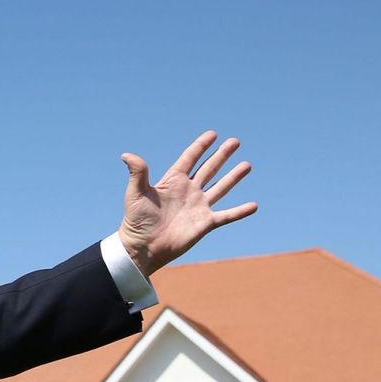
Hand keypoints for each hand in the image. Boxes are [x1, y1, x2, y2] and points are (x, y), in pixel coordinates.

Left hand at [117, 131, 255, 276]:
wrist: (143, 247)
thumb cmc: (136, 221)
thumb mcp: (135, 194)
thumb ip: (138, 173)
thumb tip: (126, 155)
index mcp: (173, 181)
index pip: (190, 158)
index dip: (200, 146)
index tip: (213, 134)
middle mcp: (188, 191)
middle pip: (209, 169)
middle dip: (221, 155)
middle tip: (235, 142)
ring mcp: (198, 206)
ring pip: (220, 188)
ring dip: (234, 176)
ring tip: (247, 165)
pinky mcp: (205, 223)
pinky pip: (226, 216)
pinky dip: (240, 211)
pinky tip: (254, 206)